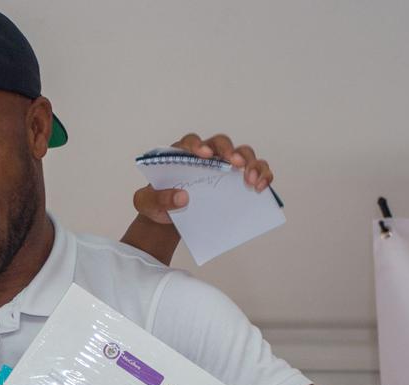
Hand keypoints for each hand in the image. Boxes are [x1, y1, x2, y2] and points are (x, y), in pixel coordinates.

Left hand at [133, 133, 274, 223]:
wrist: (168, 219)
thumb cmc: (156, 204)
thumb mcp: (146, 204)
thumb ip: (157, 199)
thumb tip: (182, 197)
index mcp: (180, 155)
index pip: (190, 142)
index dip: (198, 145)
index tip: (204, 155)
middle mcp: (205, 156)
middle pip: (221, 143)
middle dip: (230, 151)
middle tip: (235, 164)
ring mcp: (222, 166)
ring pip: (242, 153)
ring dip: (251, 162)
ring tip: (252, 179)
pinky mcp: (235, 179)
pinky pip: (255, 171)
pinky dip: (262, 175)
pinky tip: (262, 187)